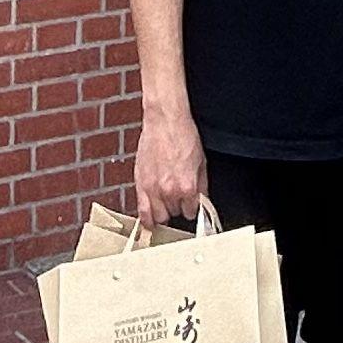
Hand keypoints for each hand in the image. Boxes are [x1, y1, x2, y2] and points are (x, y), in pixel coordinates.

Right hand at [134, 105, 205, 224]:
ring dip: (163, 212)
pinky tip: (150, 221)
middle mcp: (169, 191)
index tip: (189, 203)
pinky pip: (142, 211)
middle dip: (177, 207)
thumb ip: (202, 186)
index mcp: (187, 186)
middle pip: (174, 214)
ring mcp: (153, 189)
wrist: (165, 121)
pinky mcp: (140, 184)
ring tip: (165, 203)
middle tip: (177, 197)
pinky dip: (146, 219)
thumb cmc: (183, 136)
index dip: (191, 207)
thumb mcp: (201, 161)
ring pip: (159, 217)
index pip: (190, 212)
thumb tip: (202, 200)